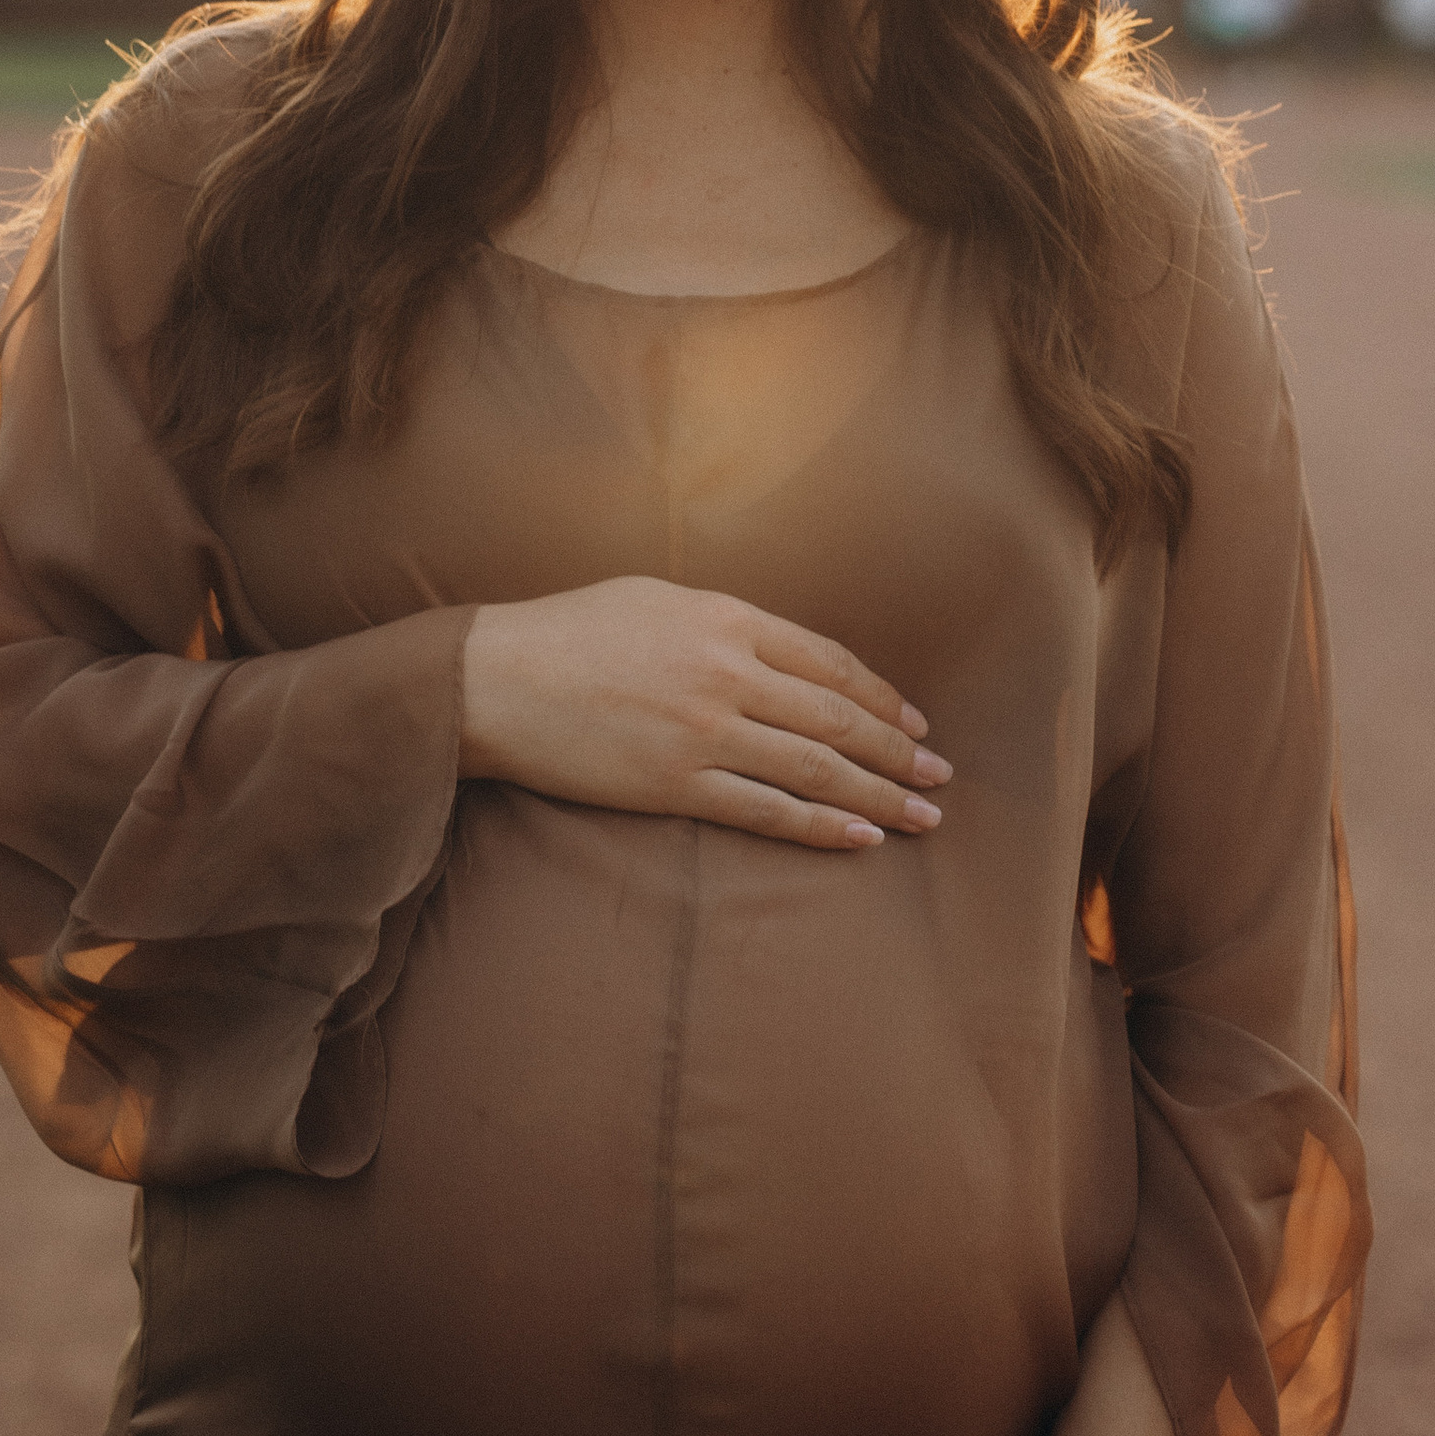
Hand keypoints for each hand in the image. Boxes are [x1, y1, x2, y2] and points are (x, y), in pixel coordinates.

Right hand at [460, 577, 951, 849]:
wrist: (495, 679)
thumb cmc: (570, 631)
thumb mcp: (656, 598)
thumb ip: (722, 623)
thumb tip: (776, 652)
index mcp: (726, 618)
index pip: (829, 661)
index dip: (881, 697)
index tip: (914, 724)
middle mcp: (727, 672)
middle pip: (836, 716)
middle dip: (897, 751)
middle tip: (939, 778)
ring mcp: (704, 732)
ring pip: (814, 767)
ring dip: (877, 794)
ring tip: (919, 817)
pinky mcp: (675, 784)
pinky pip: (765, 811)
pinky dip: (818, 825)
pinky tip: (858, 837)